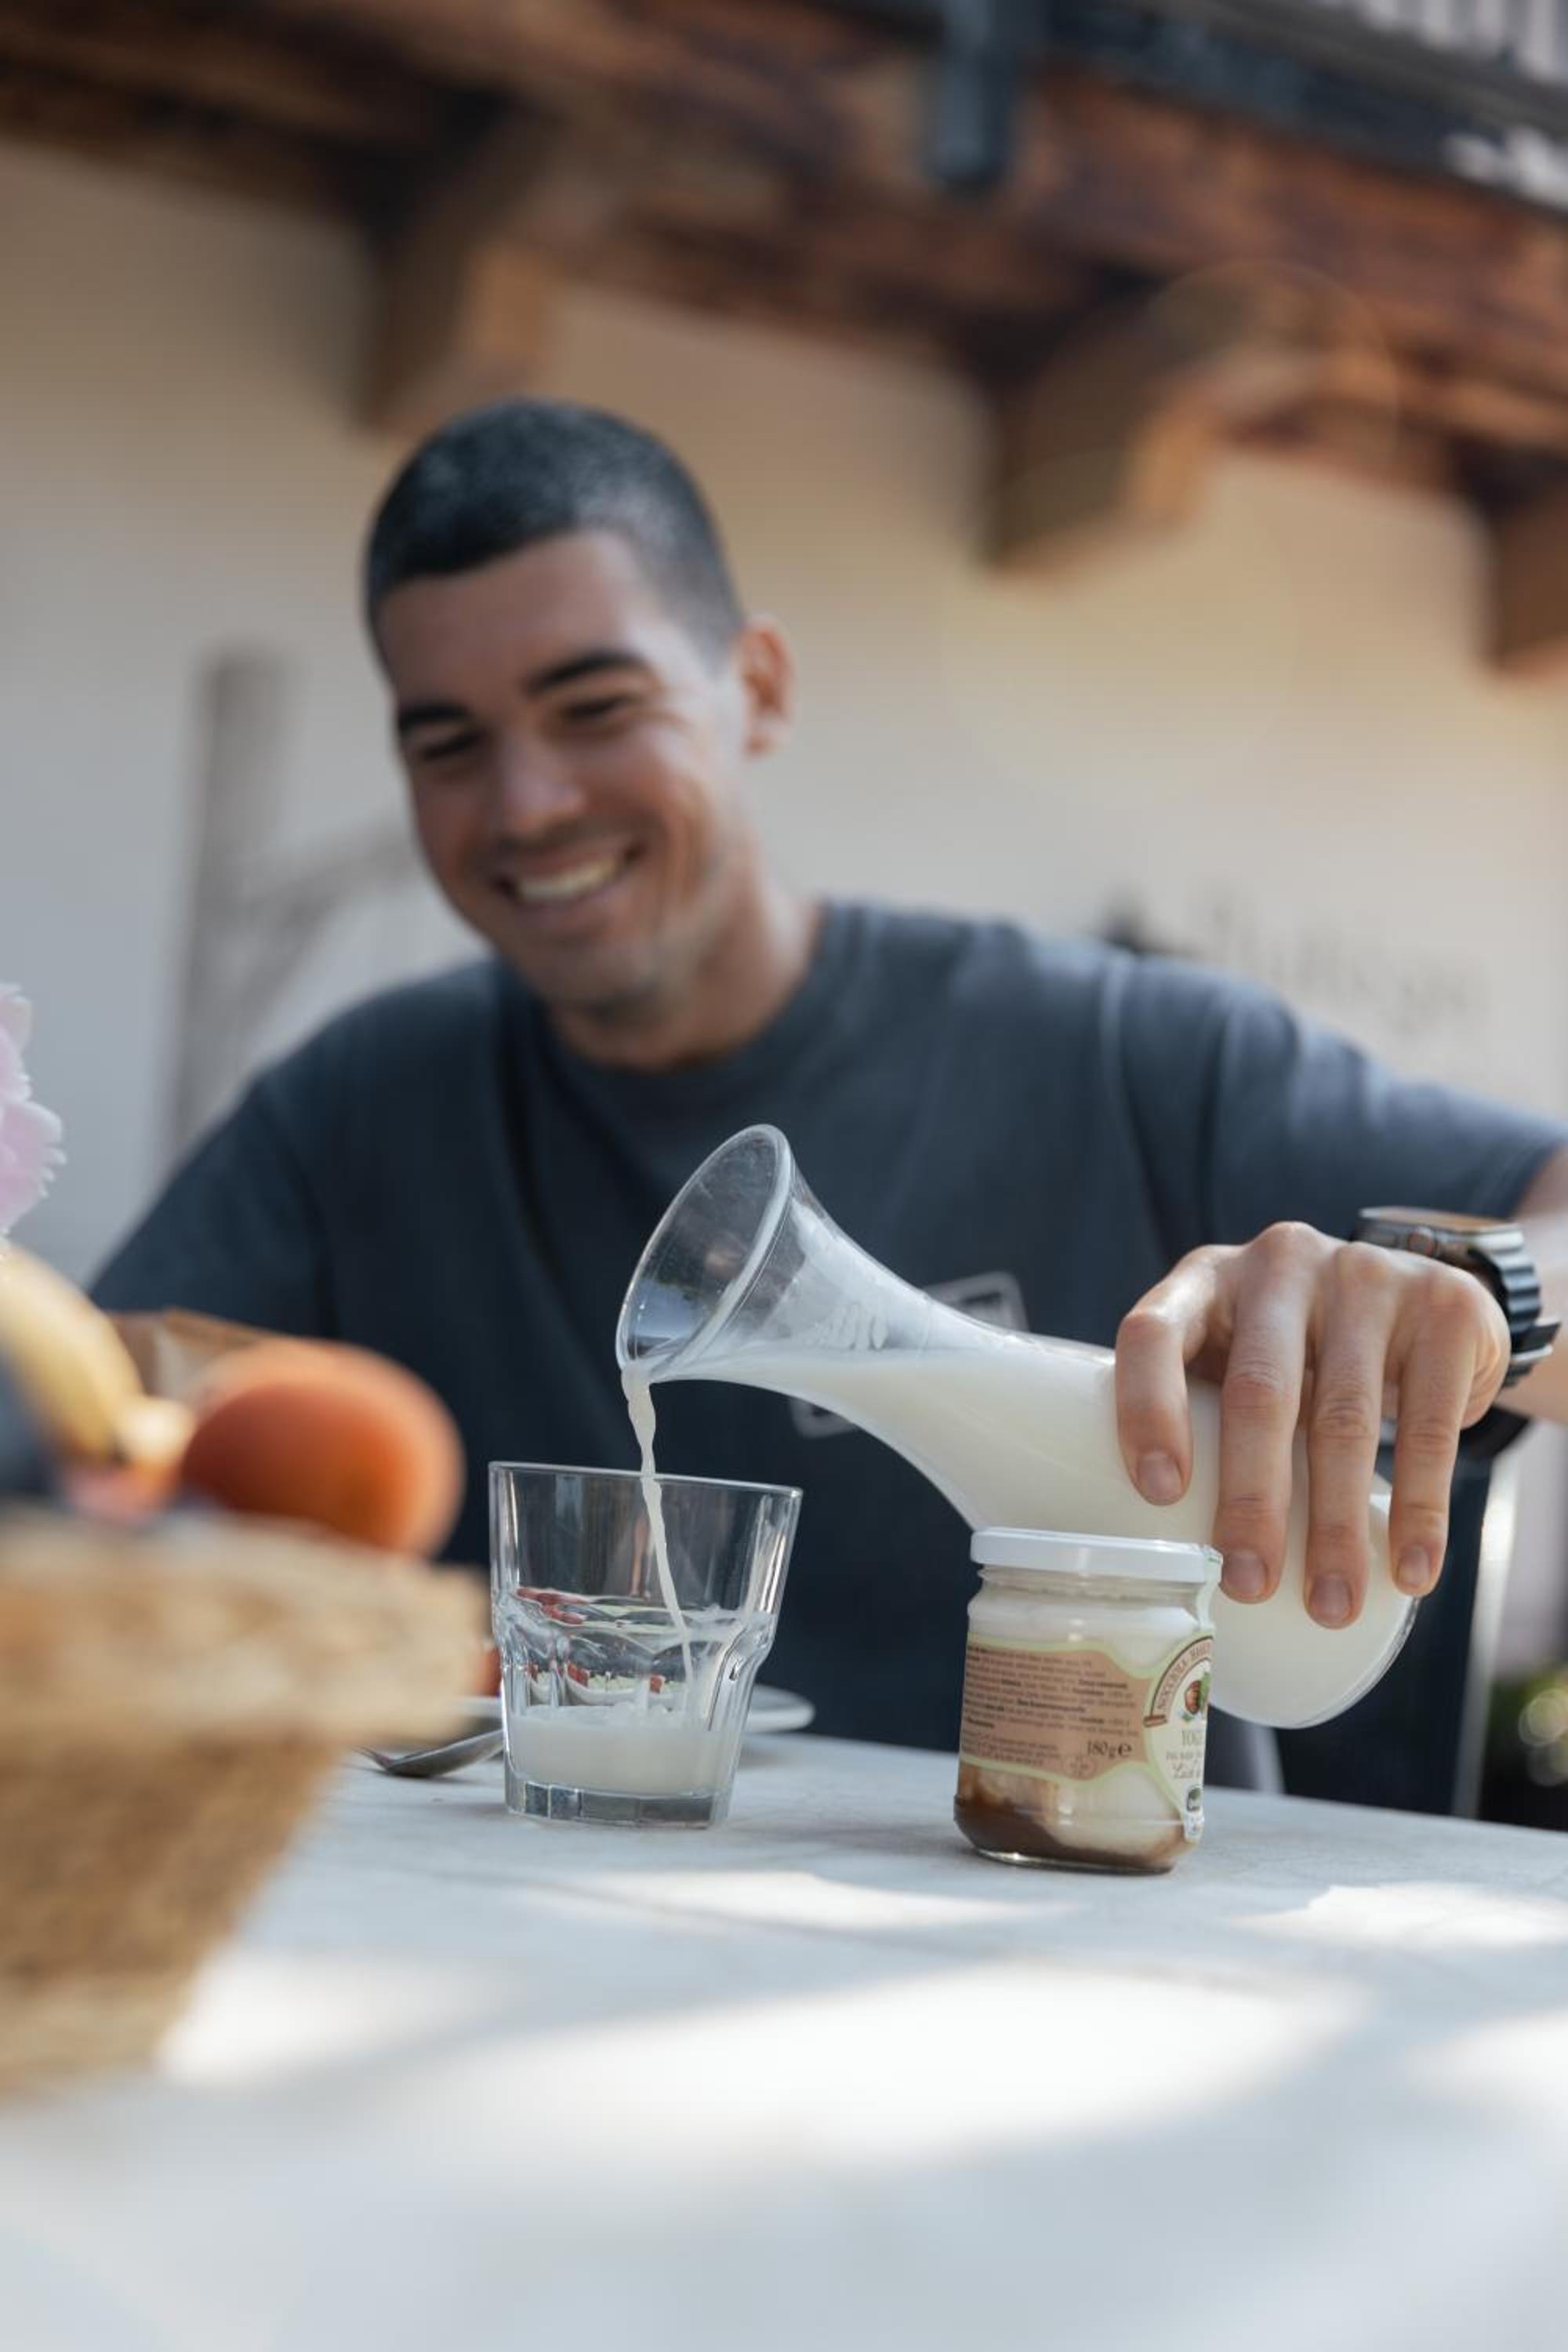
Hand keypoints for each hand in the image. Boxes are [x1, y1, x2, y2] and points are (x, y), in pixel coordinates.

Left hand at [1114, 1224, 1510, 1625]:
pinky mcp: (1445, 1308)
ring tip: (1329, 1605)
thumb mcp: (1242, 1352)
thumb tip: (1162, 1557)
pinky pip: (1430, 1425)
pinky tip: (1409, 1569)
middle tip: (1246, 1583)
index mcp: (1206, 1279)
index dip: (1147, 1409)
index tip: (1157, 1494)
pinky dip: (1419, 1509)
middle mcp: (1280, 1264)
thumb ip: (1203, 1413)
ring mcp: (1367, 1276)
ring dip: (1335, 1526)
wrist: (1423, 1295)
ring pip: (1344, 1419)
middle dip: (1251, 1500)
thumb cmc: (1300, 1349)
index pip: (1154, 1334)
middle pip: (1258, 1390)